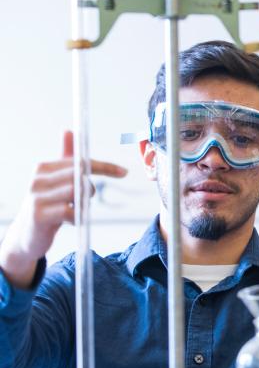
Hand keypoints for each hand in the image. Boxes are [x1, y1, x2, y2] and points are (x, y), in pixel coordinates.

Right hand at [0, 131, 126, 288]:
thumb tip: (68, 131)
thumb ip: (65, 158)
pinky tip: (71, 220)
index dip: (104, 166)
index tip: (124, 172)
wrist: (25, 237)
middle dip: (91, 187)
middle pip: (79, 174)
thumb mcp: (55, 181)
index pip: (80, 161)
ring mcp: (36, 197)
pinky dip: (77, 218)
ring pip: (76, 192)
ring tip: (76, 210)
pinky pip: (69, 212)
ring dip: (84, 204)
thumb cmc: (46, 206)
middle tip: (88, 199)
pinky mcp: (39, 215)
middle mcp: (38, 179)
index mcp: (44, 168)